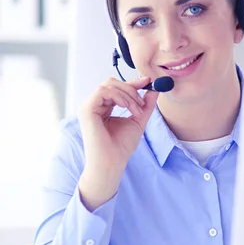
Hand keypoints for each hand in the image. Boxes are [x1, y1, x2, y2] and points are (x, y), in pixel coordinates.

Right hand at [77, 76, 157, 211]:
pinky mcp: (87, 109)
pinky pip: (103, 91)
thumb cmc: (121, 147)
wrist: (112, 162)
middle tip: (143, 101)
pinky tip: (128, 108)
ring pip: (109, 85)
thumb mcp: (138, 120)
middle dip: (131, 88)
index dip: (132, 83)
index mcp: (104, 108)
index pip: (117, 88)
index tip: (148, 81)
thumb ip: (145, 105)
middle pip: (112, 82)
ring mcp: (89, 107)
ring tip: (137, 110)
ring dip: (128, 95)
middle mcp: (95, 105)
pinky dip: (120, 96)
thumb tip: (155, 89)